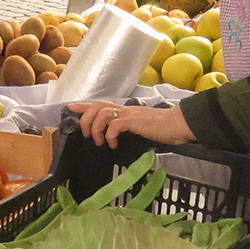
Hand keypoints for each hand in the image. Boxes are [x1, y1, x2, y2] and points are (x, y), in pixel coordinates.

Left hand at [69, 101, 195, 147]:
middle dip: (86, 120)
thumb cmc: (162, 128)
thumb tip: (118, 136)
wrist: (177, 124)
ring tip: (99, 141)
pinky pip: (115, 125)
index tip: (71, 107)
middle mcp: (125, 110)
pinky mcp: (134, 122)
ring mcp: (129, 115)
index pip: (101, 103)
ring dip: (96, 128)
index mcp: (125, 111)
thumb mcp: (141, 127)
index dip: (84, 105)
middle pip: (97, 106)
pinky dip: (109, 135)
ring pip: (102, 113)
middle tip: (88, 135)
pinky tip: (113, 145)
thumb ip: (128, 128)